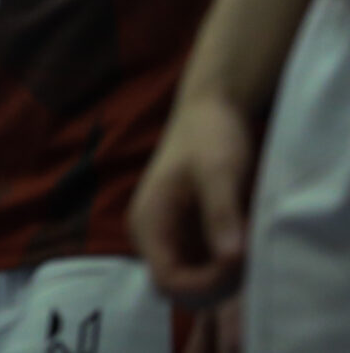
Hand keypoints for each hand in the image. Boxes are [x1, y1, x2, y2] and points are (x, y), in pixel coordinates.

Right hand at [131, 93, 255, 307]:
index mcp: (148, 222)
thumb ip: (222, 213)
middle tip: (249, 260)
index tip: (238, 265)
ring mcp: (170, 237)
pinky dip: (227, 268)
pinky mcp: (187, 235)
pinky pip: (205, 267)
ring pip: (194, 281)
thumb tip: (232, 258)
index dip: (204, 284)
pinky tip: (247, 246)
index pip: (167, 280)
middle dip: (216, 286)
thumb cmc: (208, 135)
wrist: (208, 110)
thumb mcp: (219, 171)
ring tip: (250, 250)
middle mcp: (152, 237)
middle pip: (180, 288)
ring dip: (224, 278)